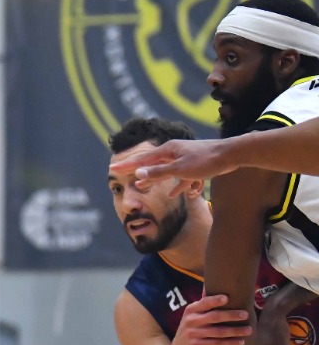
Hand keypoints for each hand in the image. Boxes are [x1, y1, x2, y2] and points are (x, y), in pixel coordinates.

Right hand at [108, 137, 235, 194]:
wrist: (231, 155)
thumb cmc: (205, 161)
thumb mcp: (179, 169)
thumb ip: (158, 172)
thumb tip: (138, 173)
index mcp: (167, 151)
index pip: (142, 159)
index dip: (127, 165)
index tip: (112, 168)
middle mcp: (174, 152)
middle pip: (151, 162)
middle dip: (137, 169)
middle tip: (121, 172)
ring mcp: (184, 158)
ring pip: (164, 170)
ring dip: (154, 178)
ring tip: (141, 185)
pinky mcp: (194, 165)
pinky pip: (179, 176)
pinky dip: (175, 184)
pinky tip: (173, 194)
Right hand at [170, 294, 248, 344]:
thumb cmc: (193, 326)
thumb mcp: (194, 314)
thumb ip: (204, 302)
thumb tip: (212, 282)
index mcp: (191, 310)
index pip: (204, 303)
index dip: (215, 300)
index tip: (228, 298)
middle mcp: (190, 321)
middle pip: (214, 317)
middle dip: (231, 315)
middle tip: (246, 314)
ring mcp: (193, 334)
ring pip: (218, 332)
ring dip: (235, 331)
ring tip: (249, 330)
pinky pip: (216, 344)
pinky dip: (230, 343)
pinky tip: (241, 342)